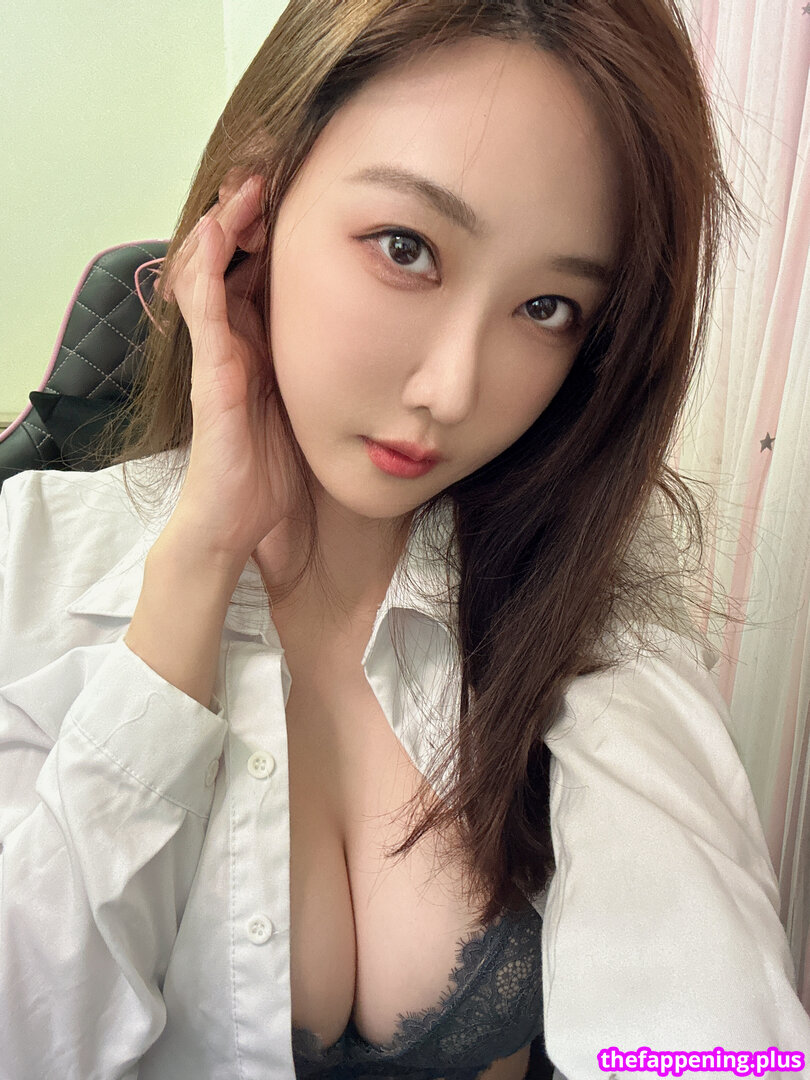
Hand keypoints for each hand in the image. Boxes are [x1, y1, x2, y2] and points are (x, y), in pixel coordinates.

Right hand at [158, 172, 304, 568]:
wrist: (237, 524)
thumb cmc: (275, 476)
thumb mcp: (314, 414)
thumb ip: (331, 380)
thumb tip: (383, 359)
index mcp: (262, 351)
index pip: (262, 277)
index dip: (273, 236)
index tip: (301, 195)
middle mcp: (236, 346)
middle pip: (233, 264)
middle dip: (247, 217)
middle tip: (268, 172)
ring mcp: (218, 358)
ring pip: (210, 275)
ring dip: (223, 228)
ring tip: (243, 186)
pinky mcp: (210, 376)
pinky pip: (203, 312)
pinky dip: (206, 268)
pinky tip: (216, 231)